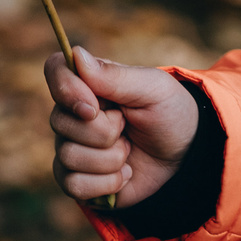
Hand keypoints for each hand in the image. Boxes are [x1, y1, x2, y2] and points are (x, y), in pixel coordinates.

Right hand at [46, 47, 199, 205]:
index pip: (54, 69)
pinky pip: (74, 185)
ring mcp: (71, 147)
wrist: (186, 157)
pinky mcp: (77, 179)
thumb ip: (115, 77)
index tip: (93, 107)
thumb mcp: (153, 89)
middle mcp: (72, 113)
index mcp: (89, 83)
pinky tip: (124, 174)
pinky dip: (107, 183)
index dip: (66, 88)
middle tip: (128, 126)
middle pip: (61, 122)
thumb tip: (77, 55)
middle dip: (105, 131)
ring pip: (69, 156)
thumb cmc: (170, 114)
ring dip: (111, 158)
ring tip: (129, 150)